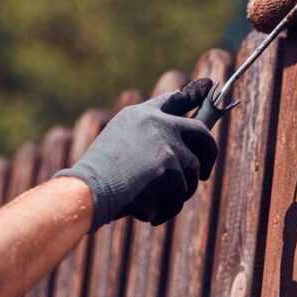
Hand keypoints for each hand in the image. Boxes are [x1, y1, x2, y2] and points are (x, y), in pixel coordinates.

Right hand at [55, 79, 217, 230]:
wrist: (88, 190)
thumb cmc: (98, 176)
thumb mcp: (118, 145)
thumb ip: (146, 138)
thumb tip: (178, 149)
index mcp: (140, 115)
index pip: (173, 99)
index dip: (193, 93)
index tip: (209, 85)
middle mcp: (157, 122)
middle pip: (200, 132)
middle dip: (209, 153)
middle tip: (205, 173)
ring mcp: (166, 142)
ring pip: (192, 170)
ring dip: (179, 191)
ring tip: (155, 201)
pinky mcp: (171, 166)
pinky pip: (181, 193)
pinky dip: (167, 207)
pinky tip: (148, 212)